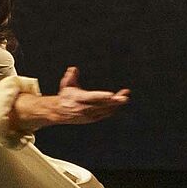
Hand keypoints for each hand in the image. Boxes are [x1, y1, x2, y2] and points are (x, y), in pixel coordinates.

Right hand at [10, 66, 130, 133]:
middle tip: (125, 97)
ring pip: (106, 110)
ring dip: (117, 104)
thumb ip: (70, 77)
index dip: (102, 96)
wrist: (60, 112)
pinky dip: (113, 108)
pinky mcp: (93, 119)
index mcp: (79, 99)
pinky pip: (105, 113)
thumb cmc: (66, 95)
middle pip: (102, 105)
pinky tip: (120, 101)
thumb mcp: (66, 84)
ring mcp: (90, 115)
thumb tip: (73, 69)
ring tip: (126, 95)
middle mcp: (85, 108)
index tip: (111, 95)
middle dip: (114, 102)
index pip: (92, 97)